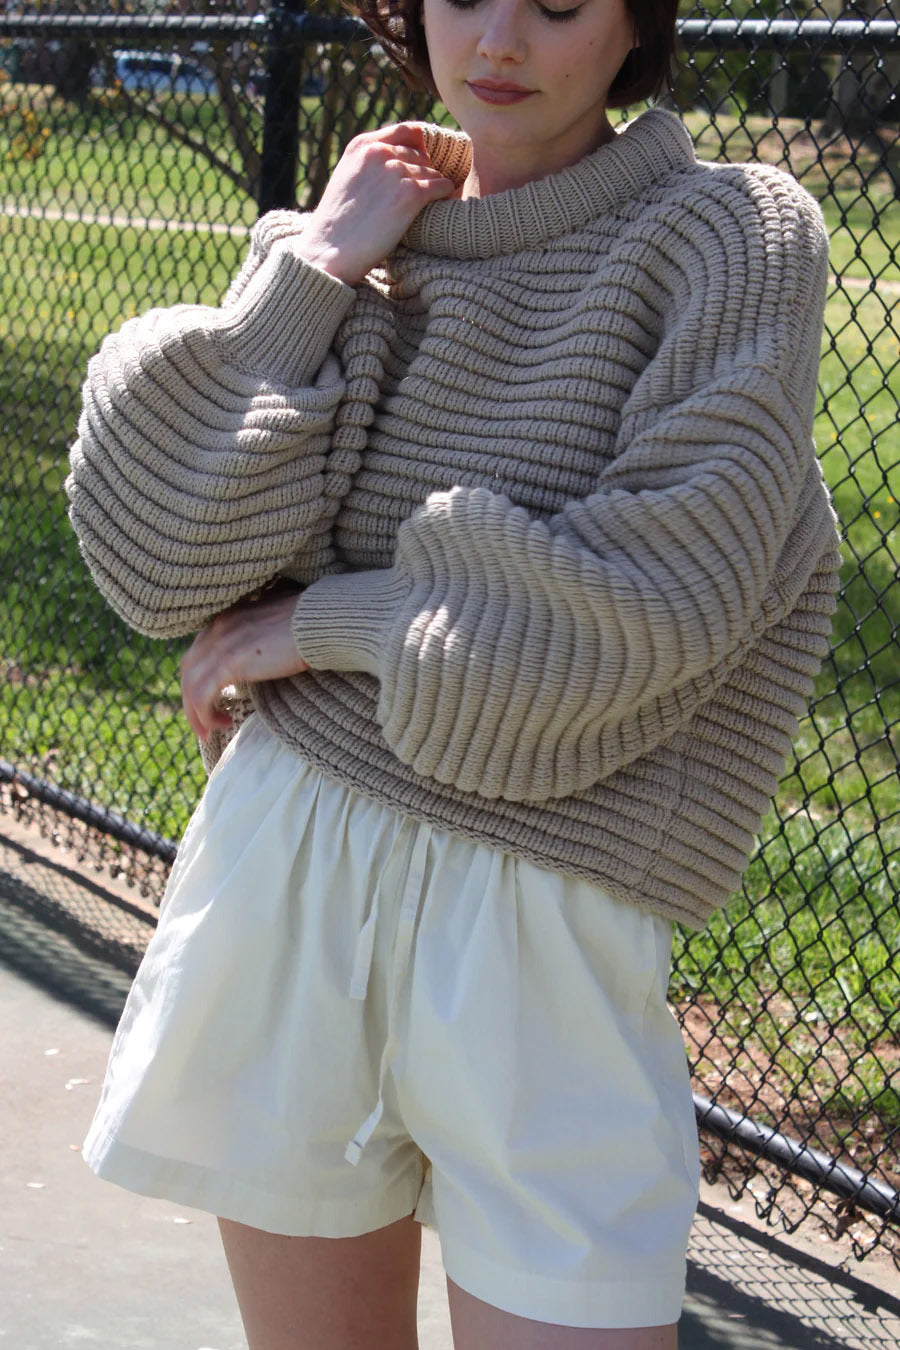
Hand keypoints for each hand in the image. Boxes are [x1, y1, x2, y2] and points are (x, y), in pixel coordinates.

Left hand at [180, 591, 308, 741]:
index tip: (211, 701)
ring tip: (209, 733)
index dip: (199, 680)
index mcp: (227, 619)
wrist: (320, 623)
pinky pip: (203, 695)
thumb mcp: (275, 629)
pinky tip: (223, 724)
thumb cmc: (310, 627)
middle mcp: (218, 629)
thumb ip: (259, 639)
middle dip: (191, 701)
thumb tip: (263, 656)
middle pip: (188, 670)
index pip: (198, 653)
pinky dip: (206, 715)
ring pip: (191, 686)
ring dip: (196, 714)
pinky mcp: (230, 662)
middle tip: (203, 725)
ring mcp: (221, 644)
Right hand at [298, 123, 456, 285]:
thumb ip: (371, 163)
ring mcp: (396, 171)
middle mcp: (380, 152)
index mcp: (362, 145)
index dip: (420, 148)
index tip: (422, 165)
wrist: (329, 252)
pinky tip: (439, 208)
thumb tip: (402, 160)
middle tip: (421, 197)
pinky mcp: (410, 194)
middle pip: (422, 155)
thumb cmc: (338, 225)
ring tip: (425, 207)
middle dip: (425, 174)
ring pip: (433, 172)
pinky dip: (444, 197)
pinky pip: (442, 186)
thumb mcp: (347, 179)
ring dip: (433, 189)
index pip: (407, 131)